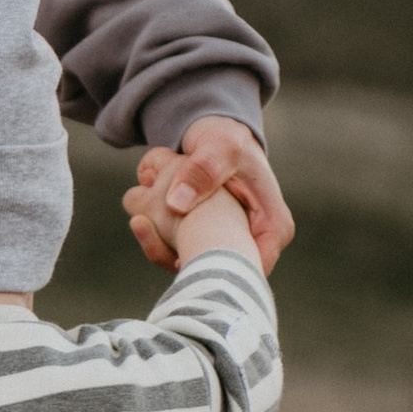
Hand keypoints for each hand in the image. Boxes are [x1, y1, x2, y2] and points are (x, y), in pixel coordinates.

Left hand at [124, 115, 292, 272]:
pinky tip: (140, 217)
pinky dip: (157, 241)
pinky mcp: (202, 243)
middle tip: (147, 230)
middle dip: (178, 259)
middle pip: (218, 274)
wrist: (211, 137)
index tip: (180, 262)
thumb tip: (176, 205)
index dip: (216, 271)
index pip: (253, 268)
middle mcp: (251, 243)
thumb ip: (203, 169)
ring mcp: (226, 246)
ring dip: (161, 248)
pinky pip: (178, 254)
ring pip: (192, 266)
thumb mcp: (219, 146)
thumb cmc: (225, 139)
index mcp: (272, 227)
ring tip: (140, 218)